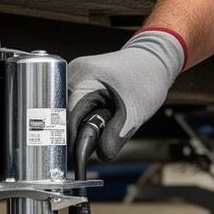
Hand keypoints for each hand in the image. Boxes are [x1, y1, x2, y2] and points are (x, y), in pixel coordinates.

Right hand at [66, 29, 183, 159]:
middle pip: (60, 111)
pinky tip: (95, 113)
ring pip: (63, 106)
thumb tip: (100, 154)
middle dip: (74, 128)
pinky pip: (70, 99)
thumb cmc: (146, 80)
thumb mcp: (134, 113)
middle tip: (93, 136)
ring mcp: (73, 72)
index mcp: (84, 78)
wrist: (152, 59)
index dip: (71, 137)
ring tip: (98, 121)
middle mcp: (72, 72)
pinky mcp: (77, 76)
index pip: (66, 116)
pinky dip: (81, 111)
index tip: (79, 152)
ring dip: (77, 119)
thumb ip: (116, 137)